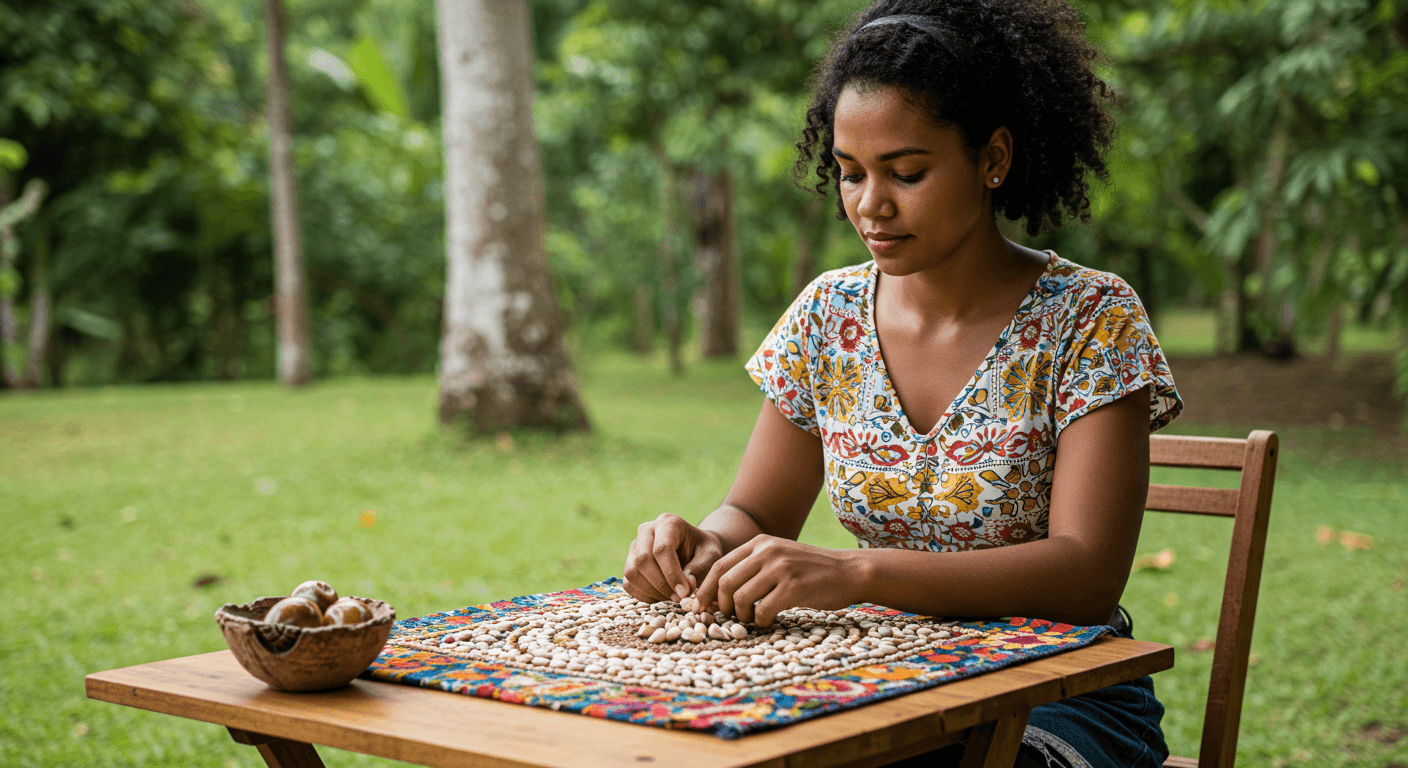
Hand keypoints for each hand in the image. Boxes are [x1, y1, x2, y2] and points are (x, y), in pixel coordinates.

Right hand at [623, 513, 724, 603]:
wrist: (695, 548)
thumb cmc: (704, 550)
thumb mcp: (711, 555)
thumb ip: (701, 568)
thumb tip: (686, 586)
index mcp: (668, 523)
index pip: (662, 549)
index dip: (672, 574)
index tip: (685, 592)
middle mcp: (646, 530)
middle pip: (642, 560)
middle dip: (661, 584)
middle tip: (679, 597)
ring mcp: (634, 546)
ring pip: (632, 573)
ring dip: (652, 591)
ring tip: (673, 596)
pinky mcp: (630, 562)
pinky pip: (628, 583)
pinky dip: (644, 595)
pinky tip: (662, 596)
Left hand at [694, 535, 860, 627]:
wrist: (850, 571)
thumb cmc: (812, 571)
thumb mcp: (779, 557)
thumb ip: (753, 567)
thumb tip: (719, 592)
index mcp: (760, 543)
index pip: (719, 566)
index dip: (706, 589)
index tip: (701, 607)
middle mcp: (767, 551)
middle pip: (725, 582)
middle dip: (721, 606)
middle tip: (730, 618)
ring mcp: (781, 568)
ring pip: (741, 597)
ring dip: (742, 616)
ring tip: (752, 620)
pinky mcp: (794, 587)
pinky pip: (762, 610)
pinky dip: (760, 621)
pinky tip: (769, 621)